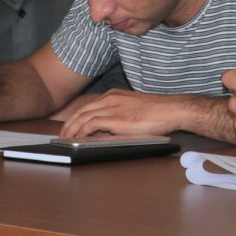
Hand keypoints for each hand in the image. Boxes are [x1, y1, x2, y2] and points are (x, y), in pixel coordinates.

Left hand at [58, 92, 203, 139]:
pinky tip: (78, 139)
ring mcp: (112, 108)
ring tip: (66, 140)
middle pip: (80, 111)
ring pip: (82, 118)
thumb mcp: (133, 109)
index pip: (88, 106)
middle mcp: (110, 99)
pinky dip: (81, 132)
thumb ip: (117, 116)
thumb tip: (104, 130)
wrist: (172, 110)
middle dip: (68, 125)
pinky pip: (91, 125)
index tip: (69, 127)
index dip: (75, 117)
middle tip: (62, 136)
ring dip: (71, 130)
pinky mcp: (116, 119)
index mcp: (114, 95)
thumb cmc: (158, 112)